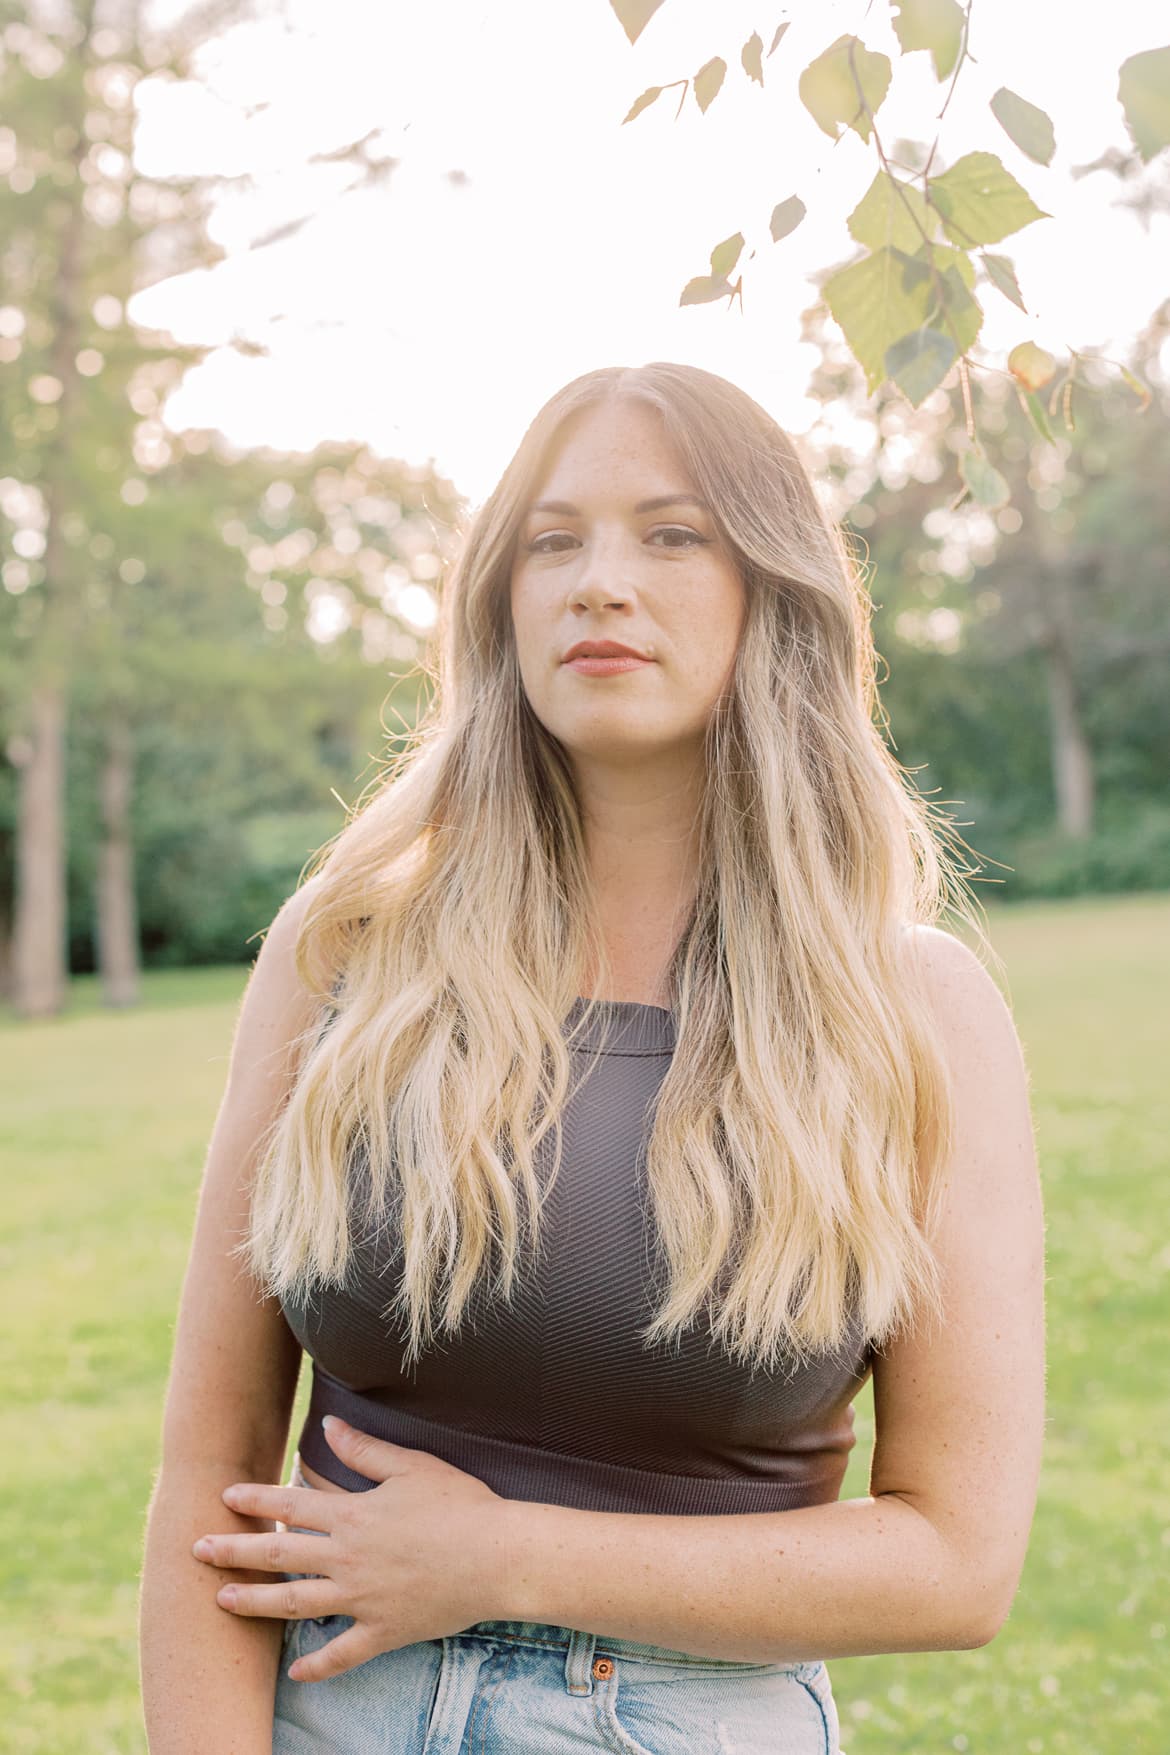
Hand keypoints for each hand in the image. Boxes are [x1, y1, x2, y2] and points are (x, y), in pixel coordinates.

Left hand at [190, 1415, 515, 1680]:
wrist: (497, 1556)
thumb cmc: (460, 1504)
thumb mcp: (411, 1466)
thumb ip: (364, 1451)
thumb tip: (328, 1426)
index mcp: (353, 1515)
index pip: (290, 1505)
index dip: (255, 1500)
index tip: (223, 1497)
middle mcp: (348, 1558)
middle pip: (279, 1556)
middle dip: (234, 1552)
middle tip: (198, 1551)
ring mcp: (362, 1599)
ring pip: (295, 1605)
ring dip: (254, 1603)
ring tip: (222, 1601)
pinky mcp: (383, 1631)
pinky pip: (342, 1654)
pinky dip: (317, 1666)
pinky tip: (296, 1673)